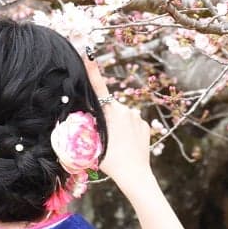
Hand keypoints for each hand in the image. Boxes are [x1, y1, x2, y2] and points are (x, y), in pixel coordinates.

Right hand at [83, 54, 152, 197]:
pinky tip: (127, 144)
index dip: (91, 70)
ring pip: (121, 115)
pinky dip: (128, 130)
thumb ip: (85, 127)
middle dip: (105, 116)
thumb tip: (82, 117)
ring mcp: (137, 116)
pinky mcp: (145, 125)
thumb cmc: (109, 161)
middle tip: (104, 138)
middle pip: (109, 107)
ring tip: (117, 145)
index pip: (98, 87)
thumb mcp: (91, 144)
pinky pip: (132, 122)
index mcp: (110, 111)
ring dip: (117, 124)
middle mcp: (124, 109)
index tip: (88, 53)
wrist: (134, 175)